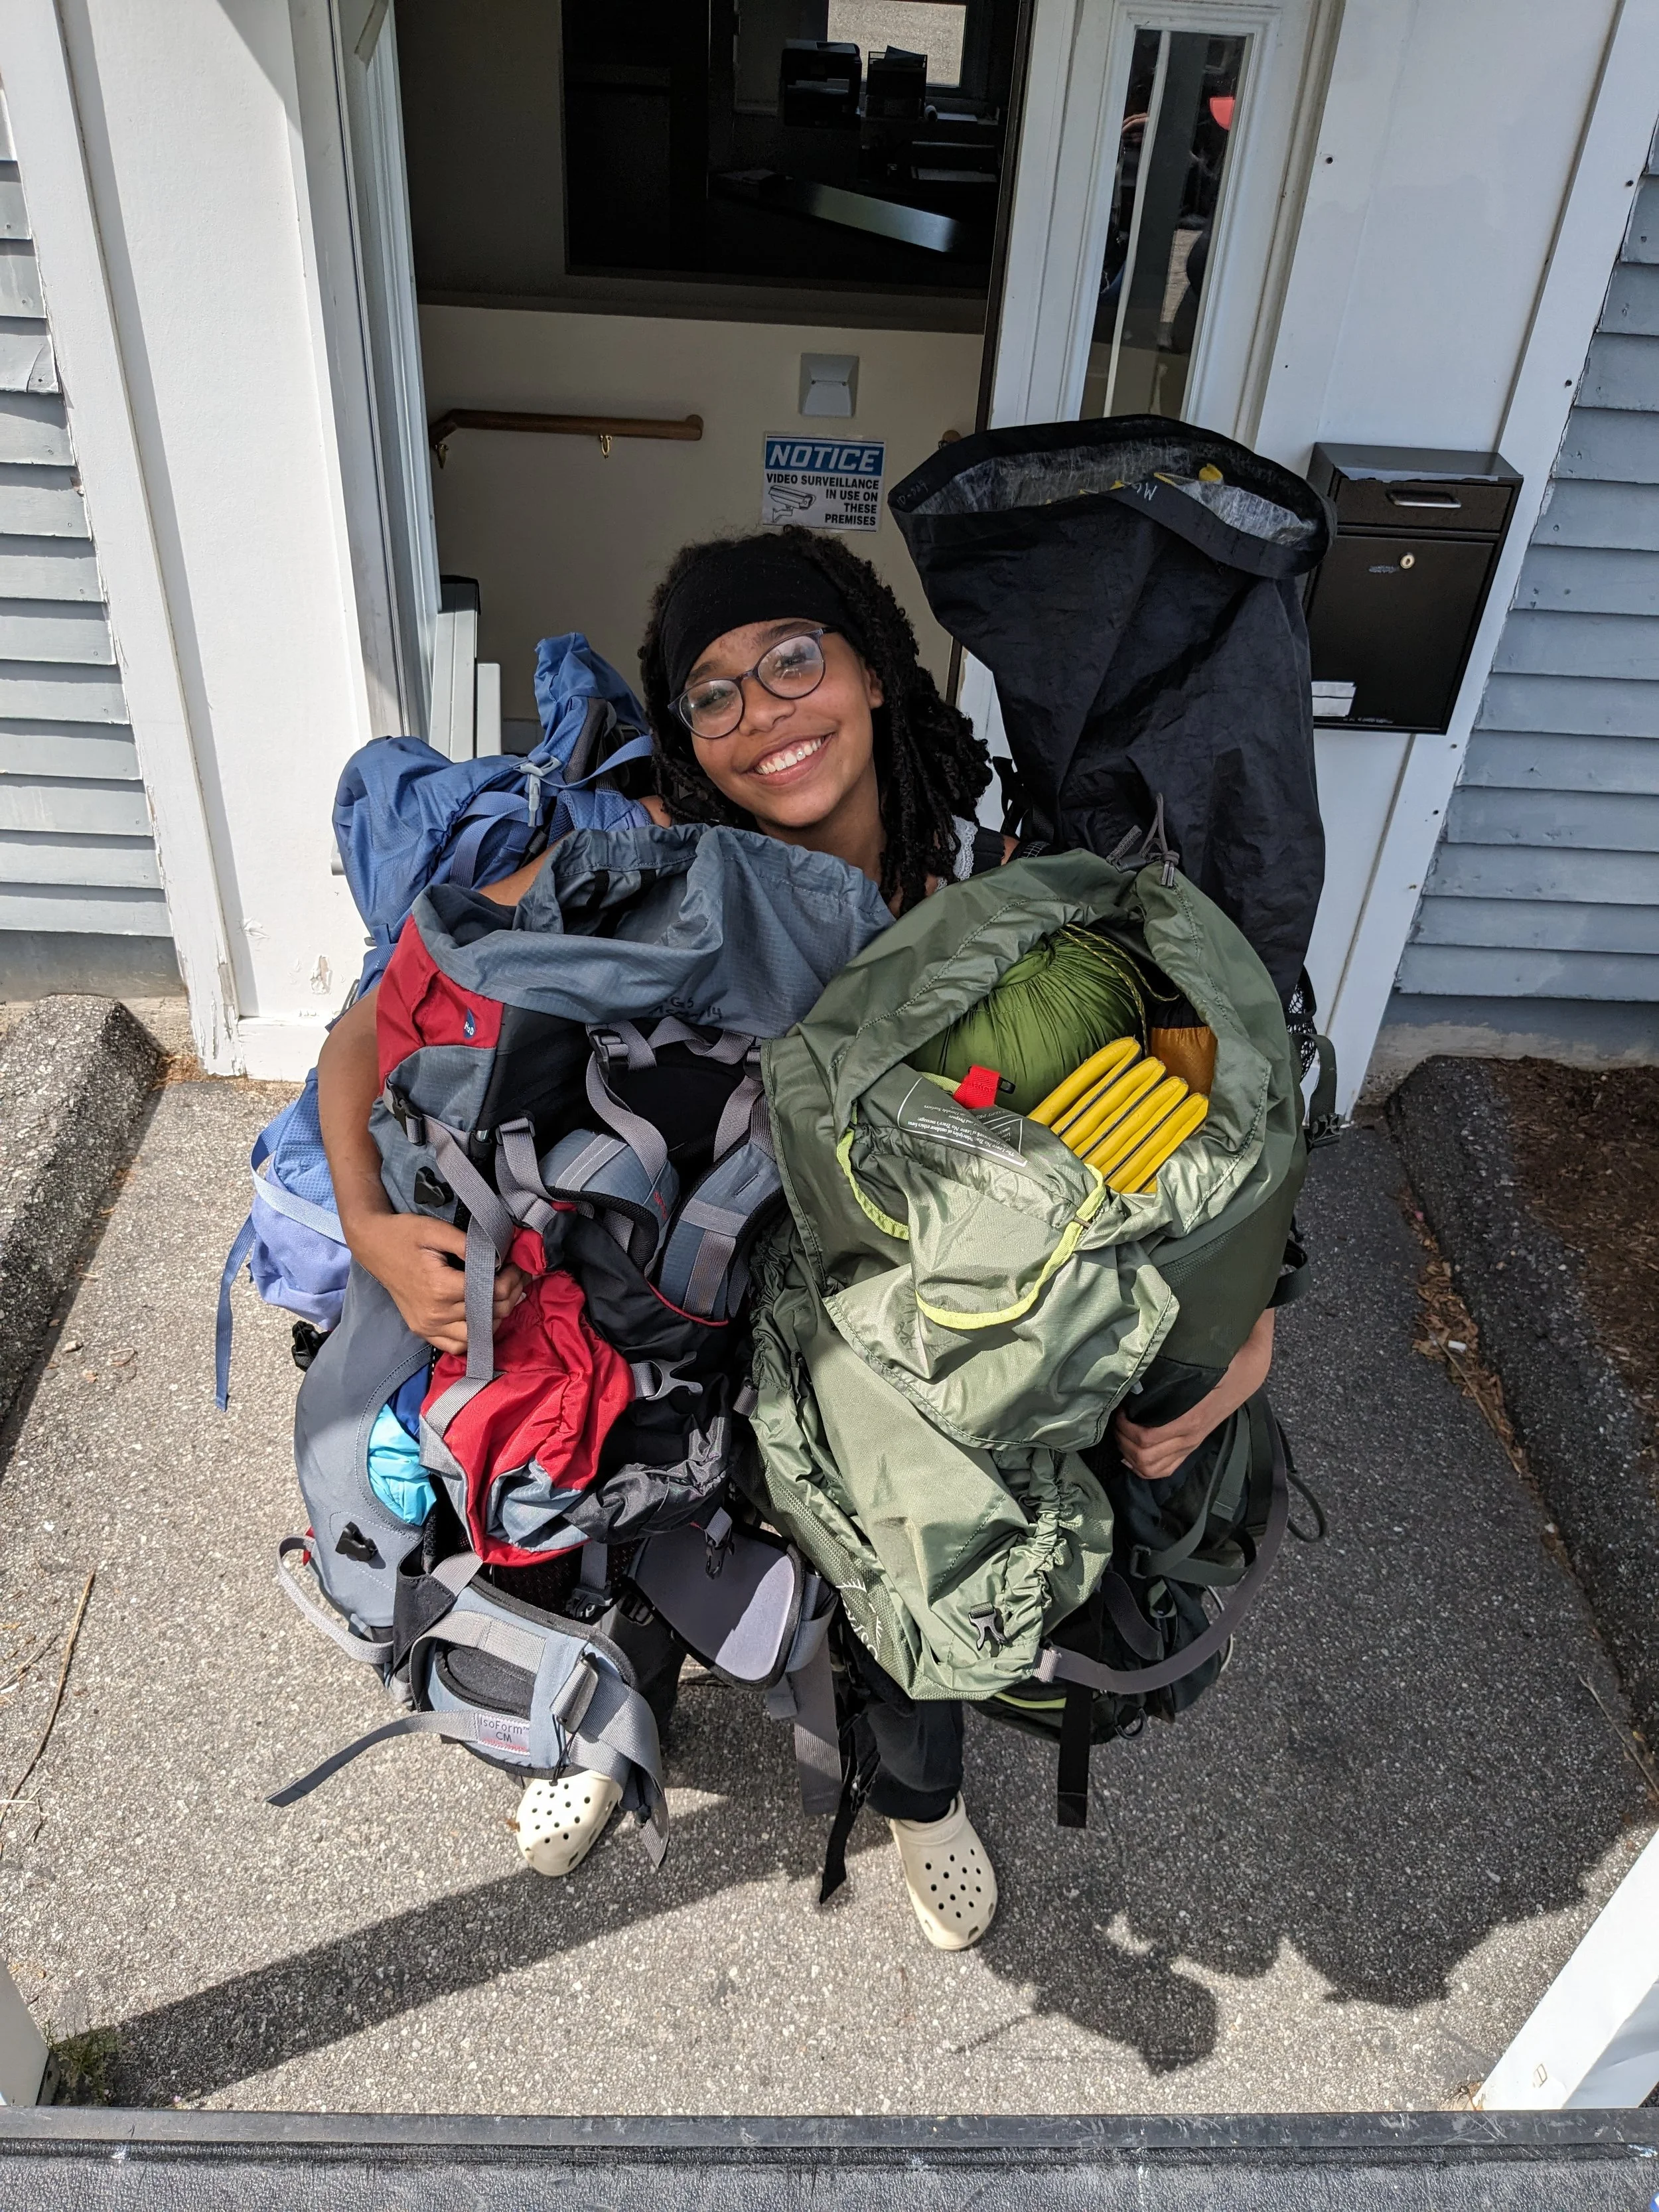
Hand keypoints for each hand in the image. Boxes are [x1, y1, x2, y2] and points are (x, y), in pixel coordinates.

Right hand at [347, 1209, 524, 1356]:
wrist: (373, 1244)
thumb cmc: (405, 1234)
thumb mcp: (437, 1230)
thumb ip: (469, 1245)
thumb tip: (499, 1258)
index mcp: (441, 1288)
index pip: (491, 1293)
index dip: (511, 1280)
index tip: (517, 1266)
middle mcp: (435, 1313)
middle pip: (489, 1314)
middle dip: (510, 1295)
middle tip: (517, 1277)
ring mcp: (427, 1326)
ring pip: (476, 1335)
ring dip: (496, 1318)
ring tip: (503, 1296)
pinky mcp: (422, 1330)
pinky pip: (455, 1346)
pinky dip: (473, 1336)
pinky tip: (482, 1318)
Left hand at [1113, 1308, 1274, 1480]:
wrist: (1253, 1368)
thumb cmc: (1235, 1356)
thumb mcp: (1220, 1349)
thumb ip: (1195, 1346)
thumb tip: (1163, 1340)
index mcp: (1191, 1416)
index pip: (1148, 1437)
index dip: (1125, 1427)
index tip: (1118, 1406)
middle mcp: (1189, 1434)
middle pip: (1144, 1456)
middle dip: (1122, 1438)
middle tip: (1115, 1416)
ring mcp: (1191, 1442)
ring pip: (1152, 1468)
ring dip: (1130, 1452)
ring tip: (1121, 1429)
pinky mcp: (1192, 1443)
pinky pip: (1165, 1468)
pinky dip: (1143, 1465)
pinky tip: (1130, 1451)